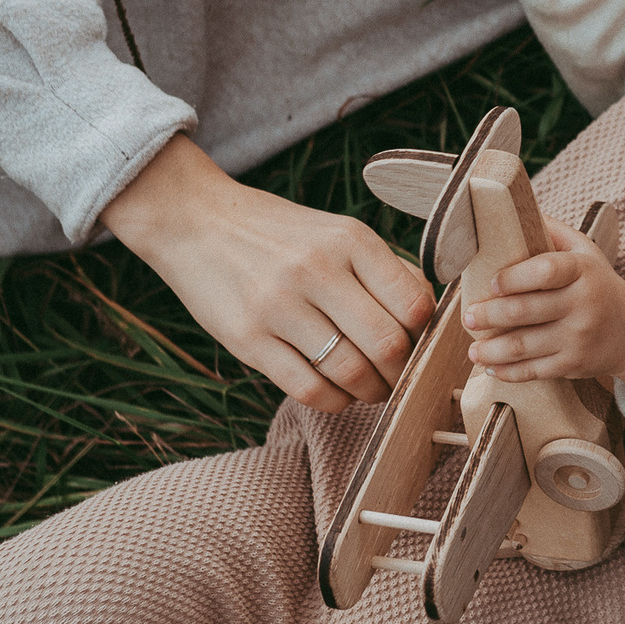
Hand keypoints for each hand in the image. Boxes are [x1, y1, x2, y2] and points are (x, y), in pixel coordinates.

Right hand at [101, 135, 434, 411]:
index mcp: (350, 239)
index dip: (426, 335)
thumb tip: (428, 318)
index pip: (414, 303)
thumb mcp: (337, 232)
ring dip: (371, 392)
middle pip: (387, 344)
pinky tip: (338, 392)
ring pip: (350, 373)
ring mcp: (279, 306)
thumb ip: (383, 270)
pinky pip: (308, 389)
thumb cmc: (281, 234)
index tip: (419, 344)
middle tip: (399, 377)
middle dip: (402, 372)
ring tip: (371, 388)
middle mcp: (317, 269)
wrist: (196, 222)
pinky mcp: (247, 339)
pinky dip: (335, 401)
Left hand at [462, 221, 624, 392]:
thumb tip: (511, 207)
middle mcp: (582, 304)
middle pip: (526, 311)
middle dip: (490, 315)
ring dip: (492, 350)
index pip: (545, 271)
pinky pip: (535, 371)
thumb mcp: (586, 251)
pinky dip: (509, 372)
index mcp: (582, 271)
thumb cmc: (599, 284)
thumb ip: (553, 232)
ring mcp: (578, 337)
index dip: (514, 278)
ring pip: (525, 346)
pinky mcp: (574, 364)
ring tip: (473, 349)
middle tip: (468, 317)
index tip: (492, 282)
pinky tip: (492, 367)